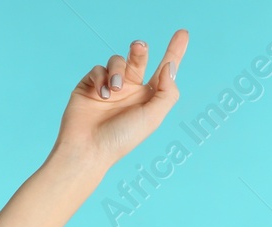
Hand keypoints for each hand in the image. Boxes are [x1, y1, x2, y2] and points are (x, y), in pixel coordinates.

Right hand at [51, 30, 186, 172]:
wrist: (88, 148)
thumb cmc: (122, 138)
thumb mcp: (153, 117)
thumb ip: (166, 92)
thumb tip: (169, 67)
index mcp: (148, 99)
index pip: (163, 71)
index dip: (174, 52)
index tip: (183, 33)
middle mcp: (130, 90)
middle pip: (139, 59)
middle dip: (140, 50)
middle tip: (139, 47)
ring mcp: (110, 86)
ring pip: (117, 61)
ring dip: (118, 70)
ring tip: (115, 89)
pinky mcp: (90, 85)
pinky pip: (98, 69)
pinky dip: (101, 78)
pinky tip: (101, 94)